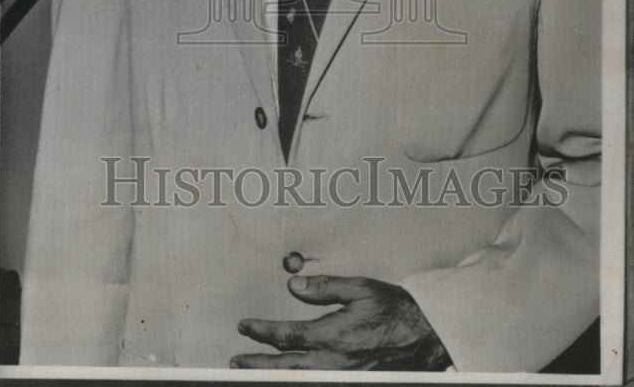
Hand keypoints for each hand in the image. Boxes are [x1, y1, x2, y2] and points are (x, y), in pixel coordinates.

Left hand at [231, 275, 450, 370]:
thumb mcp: (361, 288)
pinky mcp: (352, 382)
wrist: (426, 338)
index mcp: (332, 336)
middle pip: (285, 366)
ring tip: (251, 372)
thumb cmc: (395, 310)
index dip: (261, 332)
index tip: (245, 326)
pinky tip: (288, 378)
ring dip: (272, 376)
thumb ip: (325, 288)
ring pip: (298, 380)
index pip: (286, 336)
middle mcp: (333, 362)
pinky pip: (318, 384)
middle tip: (236, 360)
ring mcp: (342, 376)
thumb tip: (294, 285)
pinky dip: (298, 382)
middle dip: (257, 363)